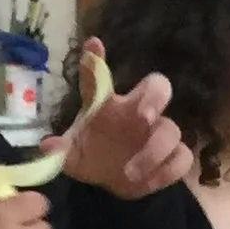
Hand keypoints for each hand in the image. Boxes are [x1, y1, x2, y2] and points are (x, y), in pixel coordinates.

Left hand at [57, 46, 196, 199]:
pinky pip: (182, 159)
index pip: (101, 77)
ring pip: (172, 130)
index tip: (93, 45)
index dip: (96, 60)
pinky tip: (146, 182)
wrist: (108, 182)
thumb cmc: (91, 156)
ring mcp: (158, 134)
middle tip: (143, 116)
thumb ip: (60, 150)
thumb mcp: (71, 154)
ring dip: (154, 151)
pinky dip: (166, 172)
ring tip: (129, 172)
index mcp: (109, 105)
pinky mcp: (171, 158)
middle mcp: (138, 112)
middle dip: (154, 98)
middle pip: (159, 87)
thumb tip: (47, 146)